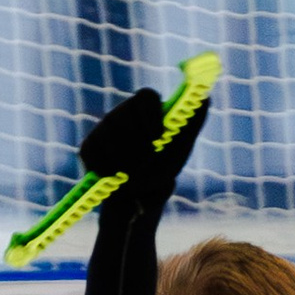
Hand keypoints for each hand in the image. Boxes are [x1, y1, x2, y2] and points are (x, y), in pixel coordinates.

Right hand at [78, 87, 208, 209]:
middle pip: (123, 115)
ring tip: (132, 174)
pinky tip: (114, 176)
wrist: (139, 198)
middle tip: (145, 163)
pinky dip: (106, 169)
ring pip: (107, 135)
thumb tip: (206, 98)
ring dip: (123, 159)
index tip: (159, 136)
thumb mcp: (181, 147)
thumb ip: (193, 121)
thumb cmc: (162, 167)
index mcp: (146, 109)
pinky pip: (93, 153)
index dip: (151, 115)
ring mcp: (103, 129)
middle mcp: (123, 113)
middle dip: (136, 144)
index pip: (146, 96)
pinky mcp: (89, 147)